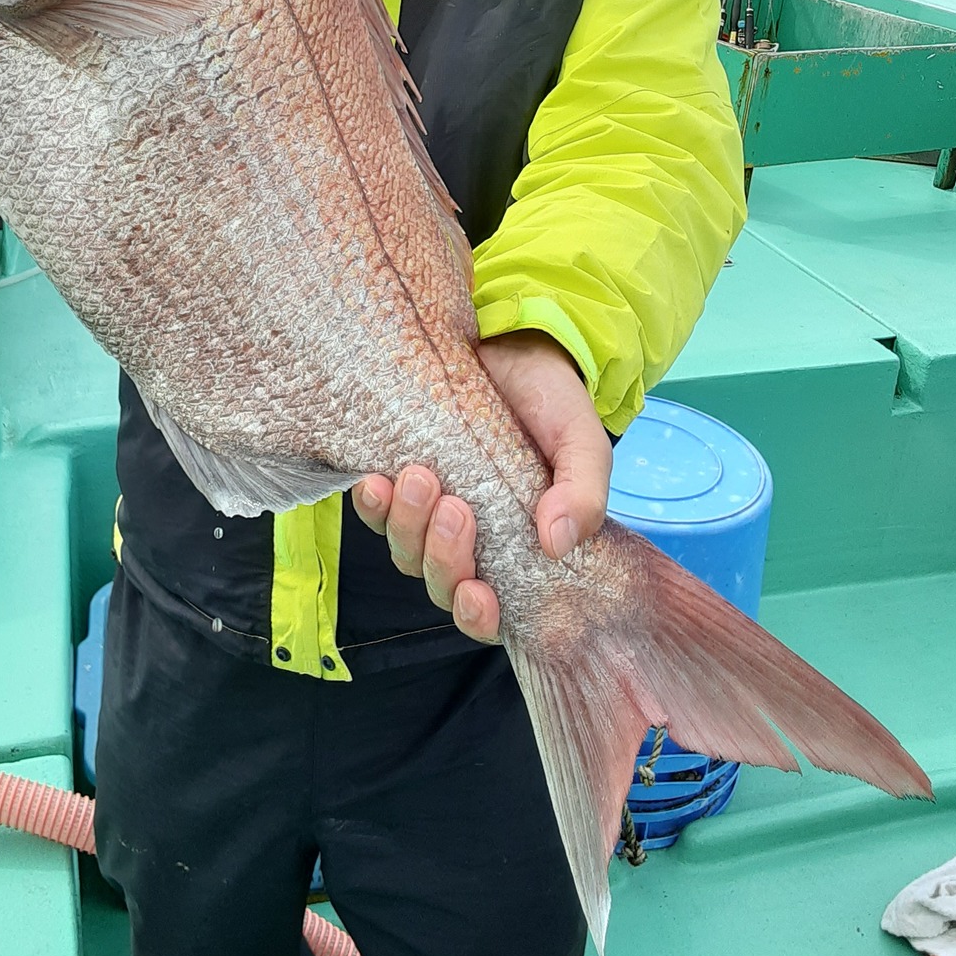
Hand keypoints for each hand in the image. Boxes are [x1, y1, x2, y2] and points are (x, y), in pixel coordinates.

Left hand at [352, 330, 612, 642]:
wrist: (514, 340)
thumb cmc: (551, 400)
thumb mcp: (581, 442)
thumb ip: (583, 492)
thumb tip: (557, 544)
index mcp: (517, 547)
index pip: (489, 610)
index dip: (477, 615)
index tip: (477, 593)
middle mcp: (469, 539)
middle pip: (439, 581)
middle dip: (443, 557)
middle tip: (454, 508)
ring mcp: (428, 510)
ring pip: (404, 550)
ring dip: (407, 527)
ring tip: (420, 479)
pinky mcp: (398, 475)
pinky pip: (375, 509)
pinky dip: (373, 504)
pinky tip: (376, 481)